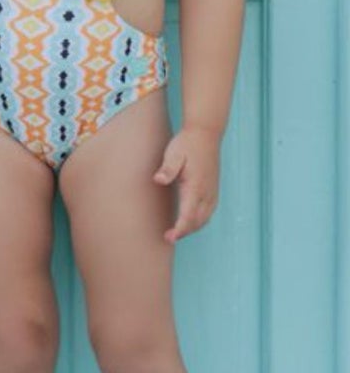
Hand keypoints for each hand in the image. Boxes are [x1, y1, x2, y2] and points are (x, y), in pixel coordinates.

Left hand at [155, 126, 221, 241]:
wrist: (206, 133)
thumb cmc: (187, 144)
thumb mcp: (173, 154)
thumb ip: (167, 168)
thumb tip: (158, 180)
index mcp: (196, 186)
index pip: (189, 215)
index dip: (180, 229)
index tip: (170, 237)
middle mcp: (207, 192)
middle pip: (198, 221)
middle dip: (184, 232)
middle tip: (168, 238)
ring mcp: (212, 191)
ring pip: (205, 218)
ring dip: (192, 228)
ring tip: (176, 233)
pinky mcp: (213, 189)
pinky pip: (209, 211)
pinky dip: (200, 220)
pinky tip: (190, 221)